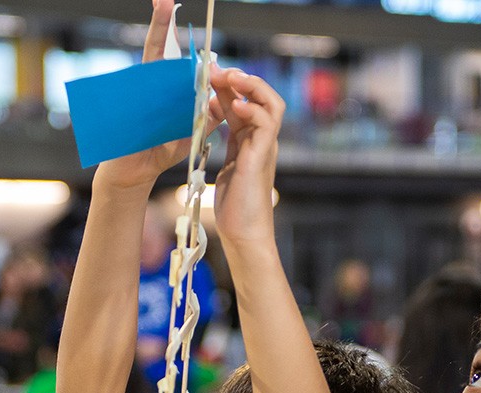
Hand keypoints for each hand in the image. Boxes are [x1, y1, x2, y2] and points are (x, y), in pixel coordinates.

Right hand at [94, 0, 219, 190]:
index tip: (169, 3)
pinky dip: (147, 81)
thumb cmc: (159, 150)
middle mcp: (147, 85)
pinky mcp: (126, 107)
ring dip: (156, 38)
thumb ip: (205, 117)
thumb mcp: (189, 133)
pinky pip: (138, 91)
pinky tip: (155, 61)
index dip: (170, 31)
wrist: (134, 173)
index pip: (170, 56)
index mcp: (164, 89)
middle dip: (160, 23)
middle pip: (156, 48)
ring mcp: (134, 92)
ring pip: (149, 63)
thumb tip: (223, 101)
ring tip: (162, 7)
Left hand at [208, 68, 285, 246]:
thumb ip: (224, 143)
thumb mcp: (225, 164)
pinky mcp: (262, 157)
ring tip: (231, 78)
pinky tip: (237, 106)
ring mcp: (265, 148)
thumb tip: (211, 119)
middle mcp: (262, 141)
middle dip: (241, 79)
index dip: (229, 86)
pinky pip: (267, 124)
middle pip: (262, 97)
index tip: (208, 77)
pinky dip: (254, 110)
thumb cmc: (234, 206)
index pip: (245, 102)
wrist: (244, 233)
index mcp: (250, 141)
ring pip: (272, 104)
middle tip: (218, 72)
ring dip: (252, 86)